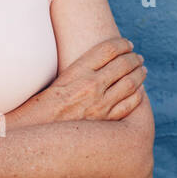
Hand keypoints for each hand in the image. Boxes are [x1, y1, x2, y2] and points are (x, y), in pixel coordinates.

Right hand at [31, 36, 146, 122]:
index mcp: (77, 71)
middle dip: (134, 59)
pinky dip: (138, 95)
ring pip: (131, 84)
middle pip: (123, 64)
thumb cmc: (38, 107)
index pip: (109, 49)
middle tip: (138, 57)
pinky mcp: (105, 122)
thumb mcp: (55, 80)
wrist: (33, 133)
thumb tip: (95, 63)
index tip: (127, 44)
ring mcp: (100, 105)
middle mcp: (91, 85)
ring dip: (140, 74)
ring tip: (142, 70)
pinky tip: (139, 92)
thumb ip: (77, 71)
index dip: (122, 44)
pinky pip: (129, 105)